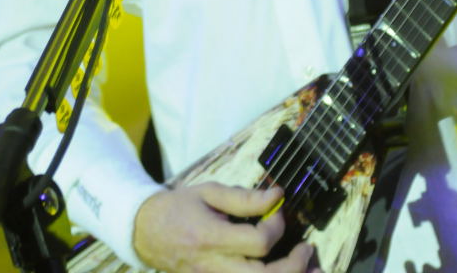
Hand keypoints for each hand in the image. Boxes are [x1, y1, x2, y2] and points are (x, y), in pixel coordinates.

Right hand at [132, 181, 321, 272]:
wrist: (146, 232)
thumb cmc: (180, 207)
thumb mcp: (208, 192)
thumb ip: (244, 197)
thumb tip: (278, 195)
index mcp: (211, 238)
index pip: (256, 242)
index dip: (275, 226)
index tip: (277, 208)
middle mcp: (215, 267)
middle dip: (293, 266)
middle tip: (307, 249)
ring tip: (309, 268)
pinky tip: (285, 272)